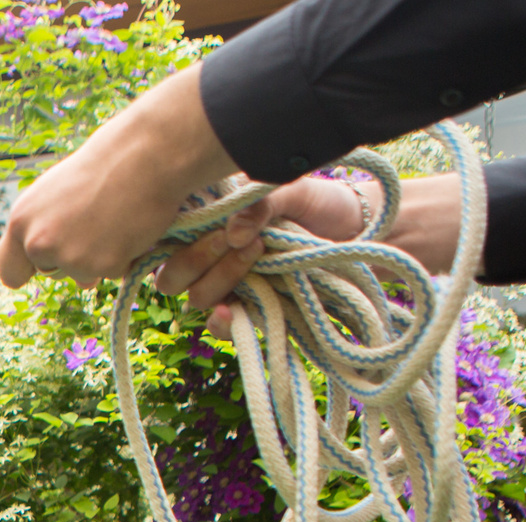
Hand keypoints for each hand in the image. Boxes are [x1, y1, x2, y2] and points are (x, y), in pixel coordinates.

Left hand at [0, 63, 236, 289]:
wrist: (145, 153)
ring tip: (113, 220)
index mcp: (21, 220)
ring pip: (82, 276)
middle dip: (70, 258)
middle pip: (49, 272)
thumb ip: (43, 225)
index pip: (9, 270)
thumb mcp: (55, 193)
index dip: (28, 268)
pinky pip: (112, 273)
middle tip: (94, 224)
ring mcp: (69, 258)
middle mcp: (38, 243)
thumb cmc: (104, 165)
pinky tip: (128, 227)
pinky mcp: (102, 266)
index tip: (42, 263)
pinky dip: (123, 257)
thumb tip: (48, 259)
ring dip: (98, 259)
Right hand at [153, 177, 359, 338]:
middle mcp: (210, 259)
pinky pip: (221, 326)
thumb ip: (259, 203)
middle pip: (172, 275)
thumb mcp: (290, 190)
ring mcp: (229, 287)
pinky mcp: (251, 312)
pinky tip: (230, 311)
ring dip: (221, 278)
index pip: (166, 240)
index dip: (174, 240)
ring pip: (196, 297)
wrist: (358, 232)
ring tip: (258, 252)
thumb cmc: (318, 203)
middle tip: (236, 240)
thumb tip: (233, 232)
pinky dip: (222, 322)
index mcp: (206, 226)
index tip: (212, 225)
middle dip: (198, 259)